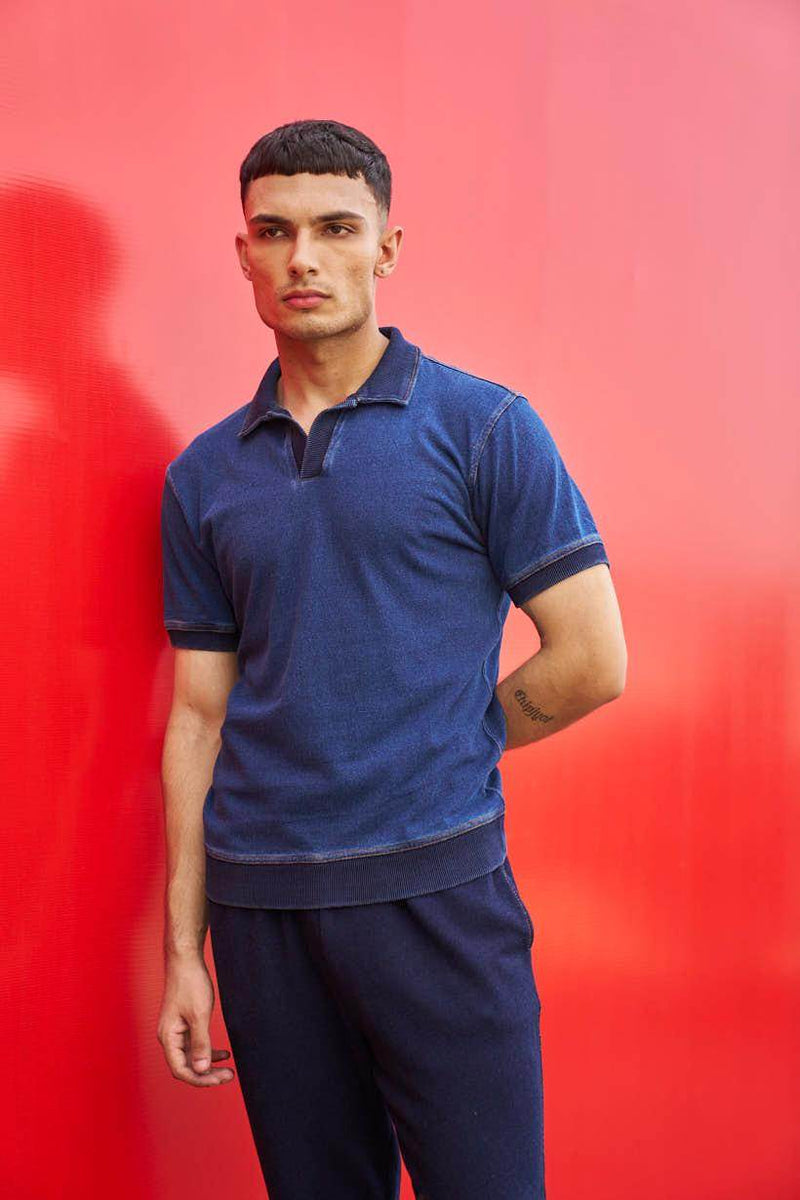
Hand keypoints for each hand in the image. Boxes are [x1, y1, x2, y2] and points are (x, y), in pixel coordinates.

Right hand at [157, 955, 235, 1086]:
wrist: (185, 960)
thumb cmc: (190, 984)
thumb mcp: (199, 1015)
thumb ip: (201, 1044)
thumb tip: (202, 1070)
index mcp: (168, 1037)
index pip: (181, 1070)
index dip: (201, 1079)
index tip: (221, 1079)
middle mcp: (169, 1038)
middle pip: (187, 1066)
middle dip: (208, 1074)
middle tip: (229, 1076)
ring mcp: (177, 1031)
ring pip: (192, 1057)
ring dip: (209, 1065)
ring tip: (229, 1070)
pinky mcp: (184, 1024)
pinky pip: (195, 1045)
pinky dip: (209, 1051)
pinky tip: (224, 1053)